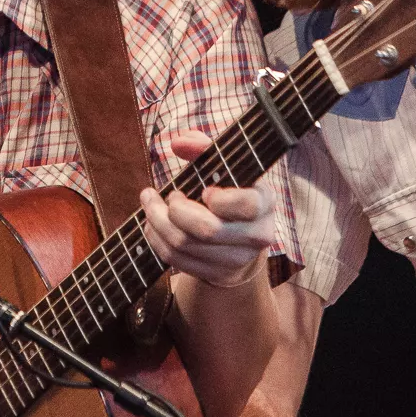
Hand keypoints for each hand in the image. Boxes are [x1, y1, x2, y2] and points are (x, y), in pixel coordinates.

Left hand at [141, 130, 274, 286]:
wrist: (240, 237)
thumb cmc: (230, 191)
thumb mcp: (225, 167)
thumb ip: (204, 147)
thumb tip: (178, 142)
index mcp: (264, 203)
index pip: (245, 205)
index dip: (219, 199)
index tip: (204, 190)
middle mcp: (256, 236)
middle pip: (207, 230)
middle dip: (175, 210)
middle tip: (167, 195)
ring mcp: (236, 259)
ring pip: (185, 245)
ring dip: (157, 222)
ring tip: (150, 204)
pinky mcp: (216, 273)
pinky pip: (176, 260)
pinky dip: (157, 240)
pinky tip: (152, 224)